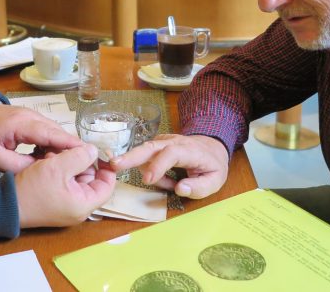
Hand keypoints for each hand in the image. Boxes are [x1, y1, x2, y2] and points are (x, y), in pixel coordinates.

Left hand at [0, 101, 82, 172]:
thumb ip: (16, 165)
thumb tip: (39, 172)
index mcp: (21, 124)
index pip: (51, 134)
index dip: (69, 144)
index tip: (86, 154)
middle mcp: (31, 116)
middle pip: (58, 132)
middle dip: (70, 148)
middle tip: (80, 167)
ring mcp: (33, 116)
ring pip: (55, 131)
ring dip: (62, 147)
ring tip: (67, 166)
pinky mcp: (33, 119)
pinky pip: (49, 131)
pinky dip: (54, 143)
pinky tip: (51, 157)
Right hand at [16, 144, 115, 227]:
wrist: (6, 204)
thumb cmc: (33, 189)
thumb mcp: (58, 167)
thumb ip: (80, 156)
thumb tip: (94, 151)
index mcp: (84, 204)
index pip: (107, 185)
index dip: (107, 167)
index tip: (102, 151)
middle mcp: (78, 208)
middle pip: (90, 178)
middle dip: (80, 161)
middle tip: (65, 151)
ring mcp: (66, 205)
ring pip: (76, 177)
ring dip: (67, 163)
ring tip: (52, 155)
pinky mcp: (55, 201)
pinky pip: (64, 181)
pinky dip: (59, 169)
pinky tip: (47, 161)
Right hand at [111, 134, 228, 198]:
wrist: (211, 147)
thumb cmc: (212, 165)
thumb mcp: (216, 180)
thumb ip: (200, 187)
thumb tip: (180, 189)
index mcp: (190, 150)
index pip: (171, 153)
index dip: (157, 165)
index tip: (148, 181)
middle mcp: (174, 141)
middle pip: (150, 146)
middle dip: (131, 156)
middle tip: (114, 165)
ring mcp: (163, 141)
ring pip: (146, 154)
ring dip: (150, 172)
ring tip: (170, 183)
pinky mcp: (156, 144)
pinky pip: (146, 158)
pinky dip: (150, 170)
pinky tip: (164, 177)